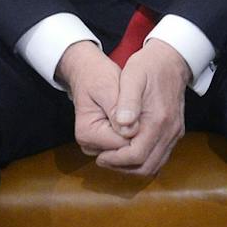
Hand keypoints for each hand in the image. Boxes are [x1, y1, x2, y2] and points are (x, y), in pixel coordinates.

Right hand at [57, 41, 128, 155]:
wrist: (90, 75)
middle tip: (137, 108)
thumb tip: (130, 131)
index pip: (123, 144)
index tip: (140, 109)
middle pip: (125, 151)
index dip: (137, 128)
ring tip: (132, 112)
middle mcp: (89, 145)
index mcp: (87, 133)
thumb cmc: (98, 78)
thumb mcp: (108, 87)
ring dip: (136, 133)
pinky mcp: (105, 146)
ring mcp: (96, 148)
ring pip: (128, 151)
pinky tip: (132, 118)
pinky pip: (126, 147)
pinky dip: (133, 134)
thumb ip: (117, 109)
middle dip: (137, 132)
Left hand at [94, 39, 189, 176]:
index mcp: (159, 120)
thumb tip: (122, 126)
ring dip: (132, 167)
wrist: (172, 59)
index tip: (100, 155)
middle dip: (122, 167)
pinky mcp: (175, 132)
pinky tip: (127, 150)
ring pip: (154, 166)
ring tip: (113, 156)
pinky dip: (143, 161)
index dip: (115, 160)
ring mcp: (174, 133)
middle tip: (104, 159)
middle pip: (146, 167)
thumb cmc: (149, 66)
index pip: (137, 156)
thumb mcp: (132, 76)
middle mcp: (170, 131)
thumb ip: (127, 102)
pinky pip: (160, 157)